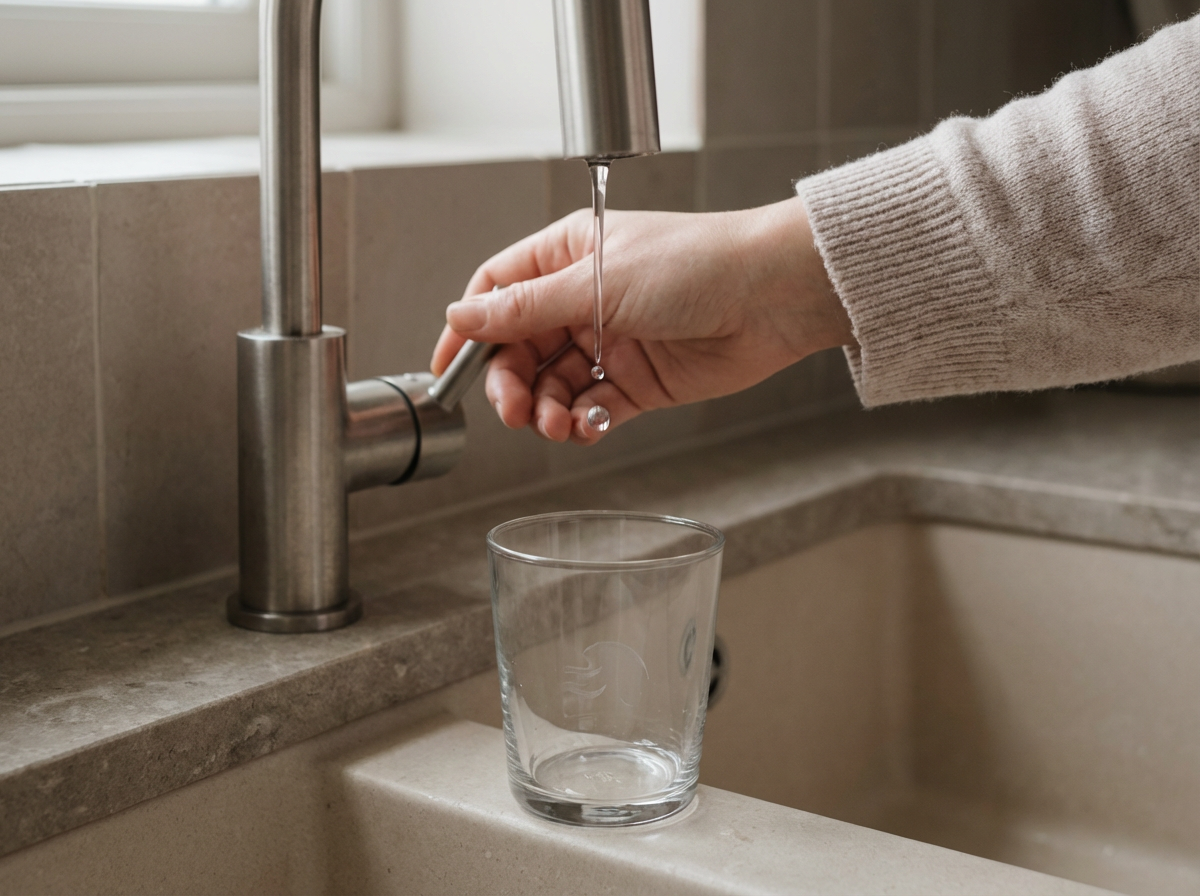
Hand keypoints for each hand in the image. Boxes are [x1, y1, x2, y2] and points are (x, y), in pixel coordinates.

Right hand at [431, 196, 851, 443]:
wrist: (772, 296)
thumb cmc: (696, 264)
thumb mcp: (597, 282)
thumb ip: (524, 309)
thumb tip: (460, 317)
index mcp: (567, 257)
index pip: (497, 294)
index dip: (468, 330)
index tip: (447, 367)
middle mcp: (583, 300)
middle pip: (519, 349)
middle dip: (509, 383)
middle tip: (513, 410)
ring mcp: (610, 343)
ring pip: (553, 387)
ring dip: (545, 411)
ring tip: (556, 424)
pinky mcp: (637, 382)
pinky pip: (592, 410)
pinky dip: (583, 424)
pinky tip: (588, 426)